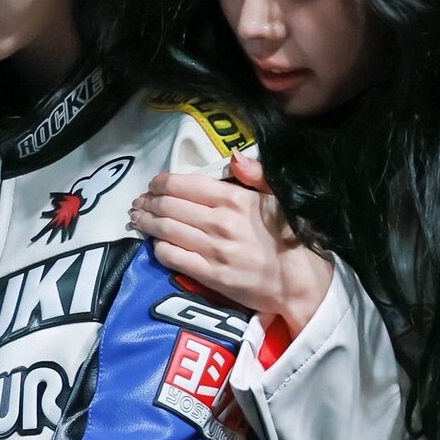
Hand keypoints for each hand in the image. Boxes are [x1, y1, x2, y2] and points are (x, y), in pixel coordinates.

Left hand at [129, 151, 332, 335]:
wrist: (302, 283)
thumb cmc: (294, 239)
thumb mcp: (281, 198)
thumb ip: (257, 174)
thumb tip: (234, 156)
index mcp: (234, 199)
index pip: (184, 184)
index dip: (161, 183)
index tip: (154, 185)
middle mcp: (219, 222)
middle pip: (168, 206)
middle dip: (148, 202)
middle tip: (139, 203)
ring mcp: (212, 250)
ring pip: (165, 230)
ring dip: (146, 222)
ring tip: (138, 219)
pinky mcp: (209, 276)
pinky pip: (171, 256)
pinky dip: (157, 247)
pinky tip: (154, 243)